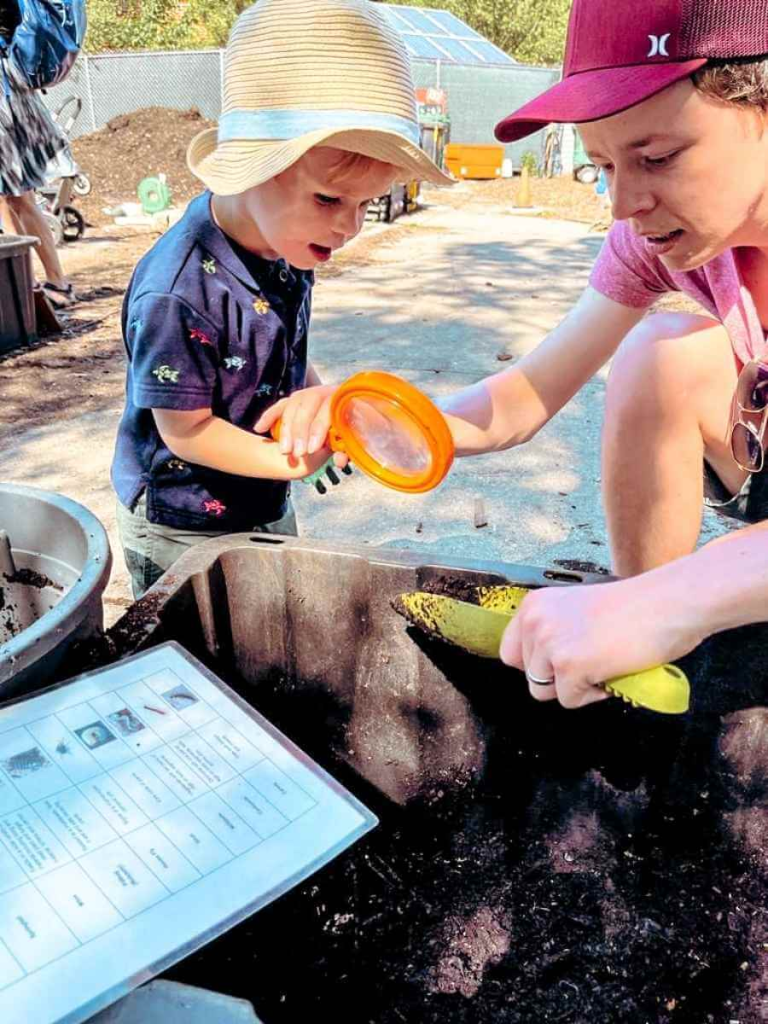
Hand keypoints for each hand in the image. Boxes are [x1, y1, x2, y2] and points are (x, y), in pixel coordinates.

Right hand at [253, 385, 346, 466]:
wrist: (349, 414)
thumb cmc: (351, 428)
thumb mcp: (353, 439)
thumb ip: (346, 449)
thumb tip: (339, 461)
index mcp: (341, 398)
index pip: (328, 407)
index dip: (318, 428)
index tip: (311, 449)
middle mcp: (324, 392)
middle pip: (307, 404)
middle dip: (300, 431)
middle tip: (297, 454)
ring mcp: (307, 394)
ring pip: (292, 405)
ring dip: (286, 429)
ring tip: (285, 451)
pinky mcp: (295, 400)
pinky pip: (280, 406)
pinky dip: (269, 416)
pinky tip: (259, 428)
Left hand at [499, 574, 703, 708]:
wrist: (668, 604)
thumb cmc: (634, 608)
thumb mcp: (575, 610)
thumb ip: (553, 630)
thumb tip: (540, 667)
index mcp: (534, 605)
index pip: (510, 653)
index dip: (538, 664)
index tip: (564, 661)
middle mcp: (534, 621)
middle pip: (529, 676)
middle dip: (558, 677)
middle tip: (592, 659)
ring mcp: (549, 644)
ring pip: (544, 691)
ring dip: (574, 687)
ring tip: (602, 664)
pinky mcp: (569, 666)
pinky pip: (569, 700)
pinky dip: (593, 695)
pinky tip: (612, 670)